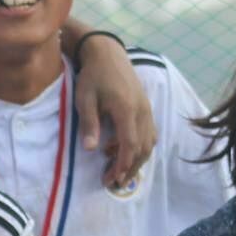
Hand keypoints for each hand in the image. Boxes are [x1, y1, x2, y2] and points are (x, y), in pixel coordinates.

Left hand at [72, 34, 155, 189]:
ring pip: (150, 142)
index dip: (123, 164)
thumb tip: (90, 149)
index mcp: (127, 110)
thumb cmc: (93, 76)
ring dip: (137, 160)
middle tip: (115, 183)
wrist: (107, 53)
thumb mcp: (84, 99)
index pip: (130, 144)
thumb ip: (89, 123)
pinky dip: (141, 147)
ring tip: (121, 172)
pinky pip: (150, 133)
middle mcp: (142, 111)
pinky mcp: (146, 107)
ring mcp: (147, 109)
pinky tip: (125, 151)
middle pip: (144, 147)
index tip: (112, 178)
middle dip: (130, 168)